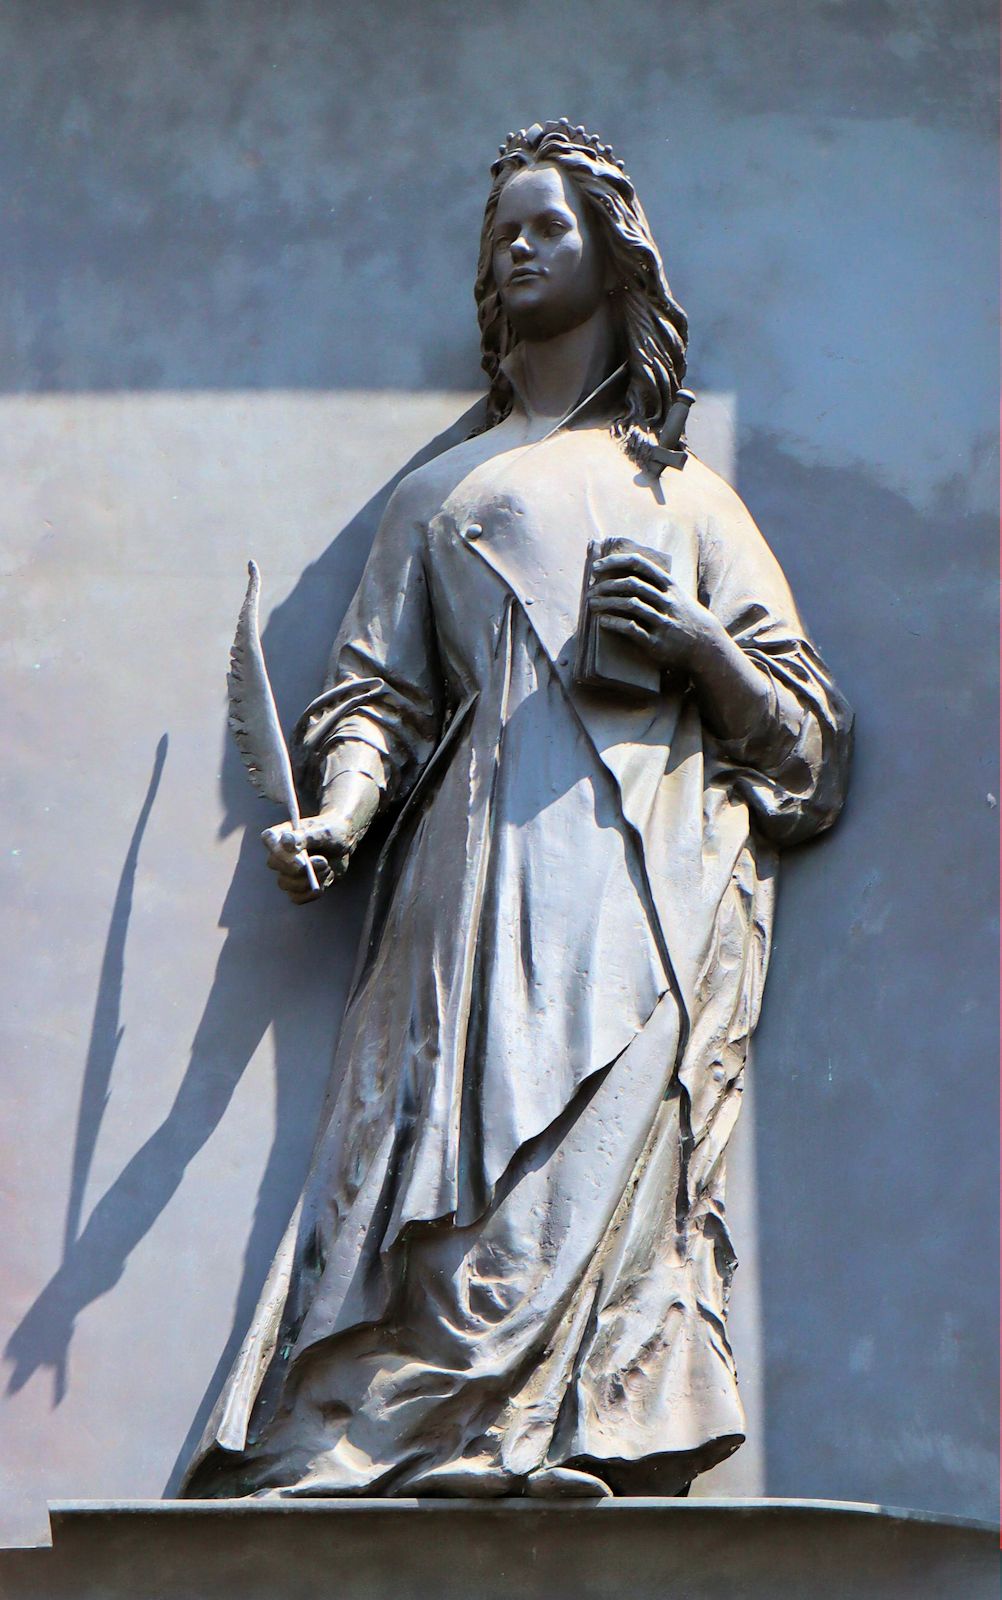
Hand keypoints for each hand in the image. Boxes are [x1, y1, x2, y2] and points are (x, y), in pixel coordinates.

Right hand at [261, 771, 380, 904]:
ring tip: (327, 866)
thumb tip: (288, 842)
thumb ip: (306, 835)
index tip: (302, 856)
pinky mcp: (299, 885)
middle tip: (322, 860)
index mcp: (279, 835)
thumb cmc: (334, 828)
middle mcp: (280, 854)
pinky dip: (311, 894)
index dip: (282, 854)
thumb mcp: (325, 829)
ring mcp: (288, 871)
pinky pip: (297, 898)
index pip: (269, 845)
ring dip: (309, 880)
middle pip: (278, 870)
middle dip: (302, 869)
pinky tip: (323, 883)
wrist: (345, 840)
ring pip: (288, 886)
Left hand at [588, 542, 721, 674]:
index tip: (596, 567)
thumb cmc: (682, 616)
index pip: (639, 564)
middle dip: (607, 585)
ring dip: (607, 602)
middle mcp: (667, 601)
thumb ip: (655, 583)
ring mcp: (663, 621)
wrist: (705, 645)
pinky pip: (632, 629)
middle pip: (632, 584)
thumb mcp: (675, 594)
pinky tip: (603, 621)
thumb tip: (623, 569)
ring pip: (631, 605)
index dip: (615, 562)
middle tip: (591, 590)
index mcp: (669, 585)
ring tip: (592, 604)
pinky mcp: (657, 642)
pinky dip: (614, 623)